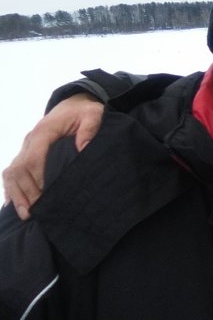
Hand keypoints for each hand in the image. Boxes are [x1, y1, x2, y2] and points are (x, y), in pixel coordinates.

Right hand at [2, 95, 104, 219]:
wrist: (74, 105)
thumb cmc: (85, 112)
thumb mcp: (93, 114)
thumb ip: (89, 128)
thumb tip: (82, 149)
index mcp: (44, 131)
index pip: (34, 157)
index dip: (36, 178)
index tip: (43, 196)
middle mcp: (30, 139)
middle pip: (19, 168)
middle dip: (25, 192)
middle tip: (34, 212)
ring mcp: (26, 147)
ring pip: (12, 172)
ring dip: (16, 193)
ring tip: (25, 213)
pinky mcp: (27, 153)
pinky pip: (13, 172)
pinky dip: (11, 188)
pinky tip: (13, 204)